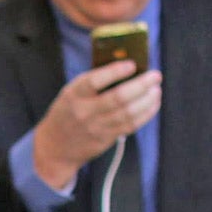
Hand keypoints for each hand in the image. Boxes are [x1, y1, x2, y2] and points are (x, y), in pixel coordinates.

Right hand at [31, 60, 161, 189]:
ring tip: (157, 89)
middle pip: (118, 98)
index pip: (94, 80)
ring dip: (147, 100)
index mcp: (73, 94)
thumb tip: (126, 68)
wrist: (55, 147)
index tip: (132, 64)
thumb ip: (93, 83)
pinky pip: (130, 126)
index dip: (115, 71)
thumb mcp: (71, 93)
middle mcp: (85, 111)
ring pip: (128, 113)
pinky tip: (153, 104)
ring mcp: (96, 127)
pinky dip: (145, 114)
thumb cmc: (67, 112)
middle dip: (141, 85)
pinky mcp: (106, 139)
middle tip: (155, 75)